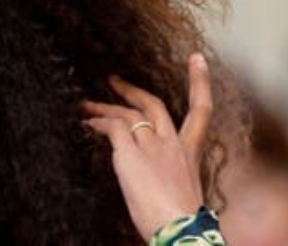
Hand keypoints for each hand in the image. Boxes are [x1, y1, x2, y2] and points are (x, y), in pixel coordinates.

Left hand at [82, 54, 211, 239]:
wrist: (180, 229)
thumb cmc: (180, 220)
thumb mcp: (180, 191)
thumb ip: (167, 174)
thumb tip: (152, 177)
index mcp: (190, 154)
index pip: (202, 110)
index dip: (199, 82)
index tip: (196, 59)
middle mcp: (173, 144)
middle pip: (154, 103)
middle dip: (131, 89)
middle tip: (113, 79)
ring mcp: (153, 146)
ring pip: (127, 113)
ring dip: (104, 107)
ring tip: (85, 106)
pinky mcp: (132, 153)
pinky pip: (112, 127)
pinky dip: (97, 123)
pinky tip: (87, 124)